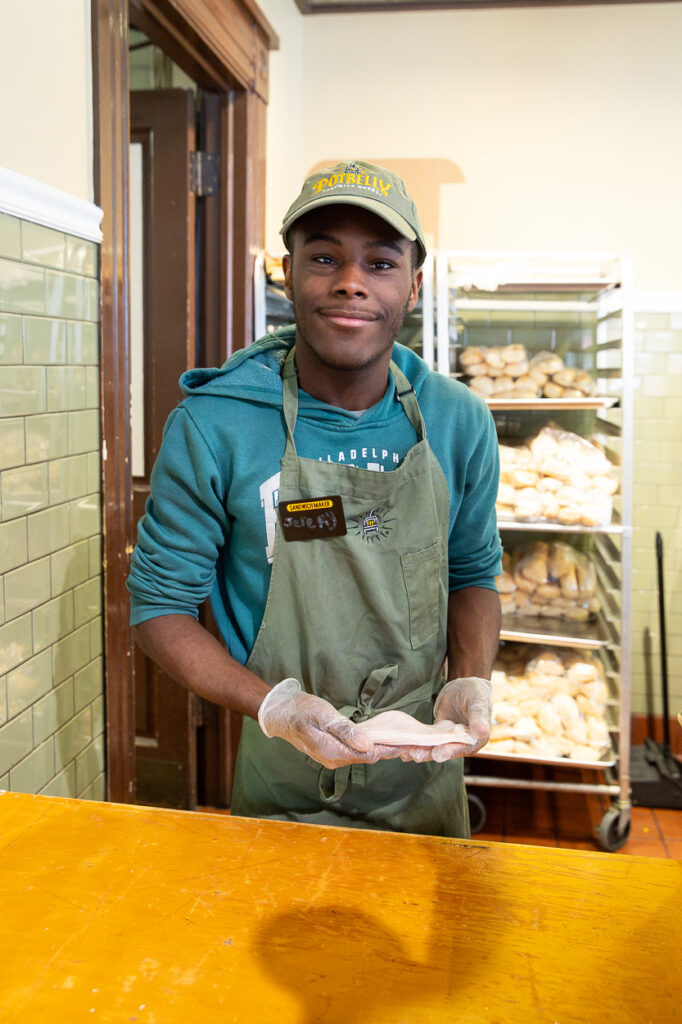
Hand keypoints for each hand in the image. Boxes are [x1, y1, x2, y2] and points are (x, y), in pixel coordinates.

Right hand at [258, 678, 399, 768]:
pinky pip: (356, 751)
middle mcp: (334, 760)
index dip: (391, 749)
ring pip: (364, 755)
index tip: (410, 745)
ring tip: (405, 743)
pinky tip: (383, 740)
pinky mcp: (333, 752)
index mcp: (333, 752)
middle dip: (391, 751)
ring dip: (383, 749)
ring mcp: (333, 757)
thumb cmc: (301, 710)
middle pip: (369, 757)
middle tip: (415, 744)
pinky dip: (371, 746)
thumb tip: (368, 745)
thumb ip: (345, 731)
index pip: (369, 754)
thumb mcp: (323, 715)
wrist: (281, 714)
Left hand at [398, 676, 491, 763]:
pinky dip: (417, 743)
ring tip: (406, 752)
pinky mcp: (438, 735)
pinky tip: (403, 746)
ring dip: (421, 750)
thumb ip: (479, 716)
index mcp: (476, 739)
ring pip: (434, 747)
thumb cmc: (476, 693)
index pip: (462, 747)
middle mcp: (462, 744)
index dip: (450, 750)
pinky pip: (427, 740)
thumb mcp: (478, 701)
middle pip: (445, 750)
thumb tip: (483, 731)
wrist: (465, 688)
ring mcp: (449, 740)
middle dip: (429, 753)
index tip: (438, 753)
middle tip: (415, 754)